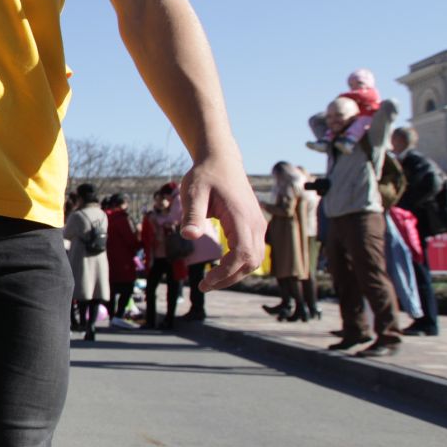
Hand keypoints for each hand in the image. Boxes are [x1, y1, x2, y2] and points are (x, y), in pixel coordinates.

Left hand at [178, 154, 267, 290]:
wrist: (221, 161)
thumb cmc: (205, 176)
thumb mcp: (193, 193)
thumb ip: (192, 215)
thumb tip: (188, 236)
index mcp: (241, 217)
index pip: (242, 254)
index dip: (226, 272)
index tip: (206, 282)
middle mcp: (255, 223)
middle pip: (251, 261)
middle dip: (230, 278)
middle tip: (205, 286)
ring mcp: (257, 224)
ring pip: (255, 259)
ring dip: (236, 273)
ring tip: (212, 281)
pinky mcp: (254, 225)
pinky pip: (253, 251)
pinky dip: (240, 264)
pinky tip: (221, 268)